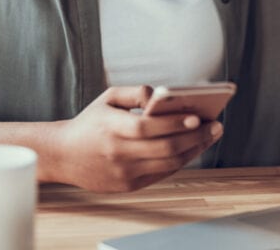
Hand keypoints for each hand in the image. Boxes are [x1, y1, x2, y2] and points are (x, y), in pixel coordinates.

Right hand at [48, 86, 222, 191]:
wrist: (63, 155)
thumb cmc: (91, 121)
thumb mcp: (108, 97)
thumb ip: (135, 92)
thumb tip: (160, 95)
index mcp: (112, 128)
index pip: (148, 127)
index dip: (174, 123)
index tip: (198, 117)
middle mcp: (118, 153)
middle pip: (164, 148)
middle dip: (195, 138)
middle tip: (216, 126)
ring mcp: (123, 173)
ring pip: (167, 163)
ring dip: (193, 150)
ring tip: (210, 136)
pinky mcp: (127, 186)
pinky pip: (161, 173)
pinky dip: (180, 161)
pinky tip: (193, 148)